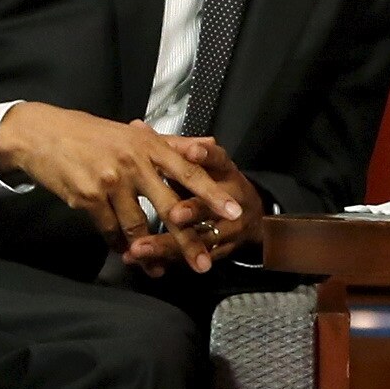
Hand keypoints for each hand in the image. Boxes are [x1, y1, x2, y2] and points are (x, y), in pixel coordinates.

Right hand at [0, 104, 242, 258]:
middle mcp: (134, 163)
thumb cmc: (91, 134)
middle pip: (169, 207)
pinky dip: (119, 244)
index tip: (233, 213)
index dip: (212, 194)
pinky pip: (110, 230)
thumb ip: (171, 145)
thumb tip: (207, 147)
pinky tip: (125, 253)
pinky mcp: (88, 198)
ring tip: (157, 269)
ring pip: (137, 226)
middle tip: (203, 264)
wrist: (42, 135)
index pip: (189, 172)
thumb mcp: (132, 134)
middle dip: (188, 239)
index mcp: (149, 145)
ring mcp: (111, 181)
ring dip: (149, 251)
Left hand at [122, 135, 264, 275]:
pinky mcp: (217, 252)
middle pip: (209, 206)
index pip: (218, 160)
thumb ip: (171, 147)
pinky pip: (189, 258)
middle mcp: (230, 202)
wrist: (251, 217)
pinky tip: (140, 261)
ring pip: (197, 238)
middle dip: (191, 211)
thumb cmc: (217, 183)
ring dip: (166, 245)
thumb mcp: (201, 162)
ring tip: (138, 248)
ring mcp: (226, 230)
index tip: (193, 151)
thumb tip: (138, 127)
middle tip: (173, 214)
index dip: (206, 155)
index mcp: (224, 173)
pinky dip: (164, 260)